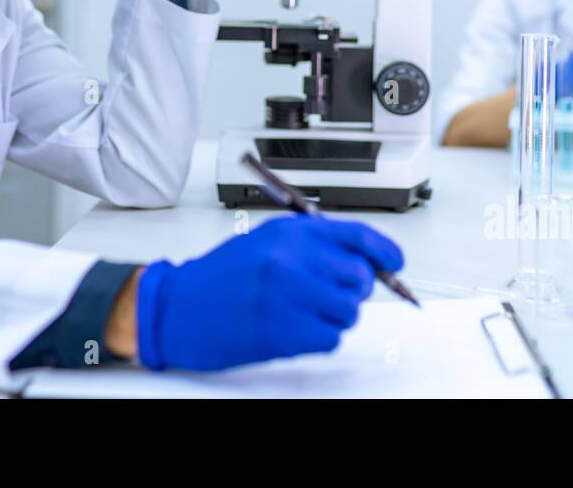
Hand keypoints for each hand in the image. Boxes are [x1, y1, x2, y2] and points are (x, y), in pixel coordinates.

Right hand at [135, 215, 403, 370]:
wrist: (177, 307)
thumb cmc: (219, 277)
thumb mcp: (266, 241)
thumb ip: (311, 246)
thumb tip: (361, 259)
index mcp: (290, 233)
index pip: (357, 236)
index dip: (385, 250)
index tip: (395, 263)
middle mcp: (293, 259)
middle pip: (360, 277)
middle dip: (352, 289)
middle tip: (329, 294)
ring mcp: (290, 296)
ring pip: (349, 312)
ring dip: (334, 317)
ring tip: (302, 312)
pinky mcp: (285, 332)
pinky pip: (331, 339)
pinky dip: (319, 339)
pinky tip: (291, 329)